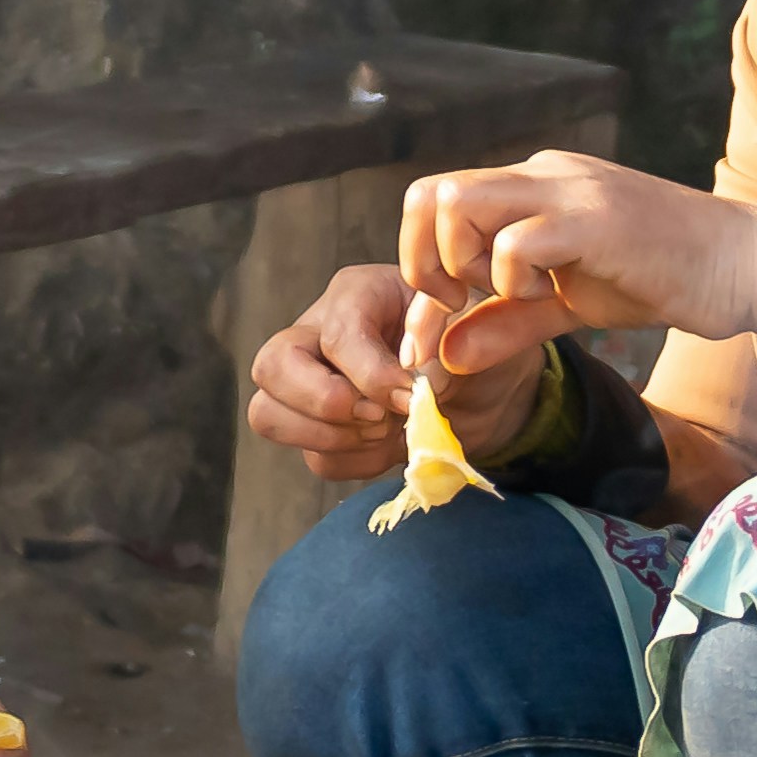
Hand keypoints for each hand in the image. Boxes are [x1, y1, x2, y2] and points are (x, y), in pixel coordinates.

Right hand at [248, 259, 557, 483]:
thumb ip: (447, 343)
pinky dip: (355, 462)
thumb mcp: (478, 329)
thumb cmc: (477, 342)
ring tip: (384, 432)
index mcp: (357, 294)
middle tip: (376, 417)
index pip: (336, 336)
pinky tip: (391, 445)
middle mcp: (318, 333)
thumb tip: (411, 384)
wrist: (488, 387)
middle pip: (271, 367)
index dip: (371, 375)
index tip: (412, 395)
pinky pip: (313, 458)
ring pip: (268, 414)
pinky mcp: (321, 430)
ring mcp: (311, 385)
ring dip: (329, 438)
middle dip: (322, 404)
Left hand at [406, 151, 756, 361]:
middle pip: (431, 195)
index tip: (438, 323)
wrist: (746, 265)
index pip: (434, 202)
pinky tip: (555, 295)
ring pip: (460, 203)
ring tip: (513, 294)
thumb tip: (442, 358)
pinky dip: (515, 280)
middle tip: (462, 305)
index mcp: (529, 186)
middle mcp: (540, 174)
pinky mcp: (596, 219)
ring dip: (466, 263)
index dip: (417, 267)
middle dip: (425, 263)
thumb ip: (504, 325)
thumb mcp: (565, 306)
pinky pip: (518, 242)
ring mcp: (568, 190)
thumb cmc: (660, 279)